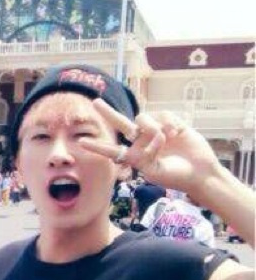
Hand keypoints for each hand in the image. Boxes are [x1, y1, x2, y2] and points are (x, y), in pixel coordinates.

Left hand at [78, 99, 223, 197]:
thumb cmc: (175, 177)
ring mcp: (155, 131)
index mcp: (134, 156)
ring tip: (167, 138)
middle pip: (121, 123)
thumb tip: (152, 137)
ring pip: (144, 118)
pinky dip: (170, 123)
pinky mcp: (170, 122)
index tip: (81, 143)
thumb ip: (147, 156)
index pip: (112, 150)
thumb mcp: (155, 172)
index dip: (97, 146)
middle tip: (95, 102)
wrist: (199, 171)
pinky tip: (178, 132)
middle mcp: (141, 141)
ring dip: (153, 127)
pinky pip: (163, 115)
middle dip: (108, 113)